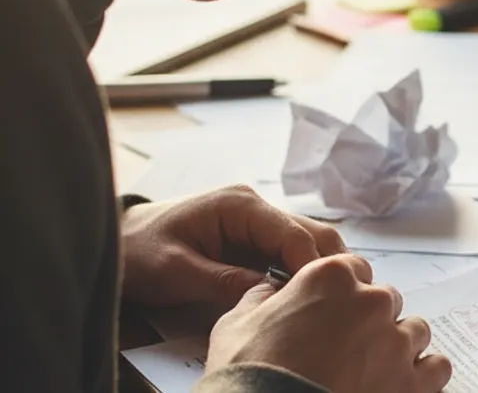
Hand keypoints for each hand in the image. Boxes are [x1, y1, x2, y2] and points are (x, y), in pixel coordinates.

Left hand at [121, 185, 345, 308]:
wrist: (114, 240)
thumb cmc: (138, 250)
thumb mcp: (175, 271)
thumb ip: (224, 281)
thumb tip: (271, 296)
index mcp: (240, 205)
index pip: (294, 234)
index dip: (312, 267)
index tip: (319, 300)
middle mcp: (256, 206)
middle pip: (313, 233)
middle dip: (326, 267)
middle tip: (332, 303)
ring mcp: (257, 221)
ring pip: (307, 243)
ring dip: (316, 271)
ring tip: (318, 302)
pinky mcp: (254, 238)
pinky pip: (288, 254)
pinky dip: (299, 274)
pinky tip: (299, 297)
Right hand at [208, 254, 452, 392]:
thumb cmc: (248, 374)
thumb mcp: (235, 324)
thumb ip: (261, 297)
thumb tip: (270, 290)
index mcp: (332, 276)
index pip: (354, 269)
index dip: (343, 294)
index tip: (333, 314)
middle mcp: (372, 301)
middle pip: (386, 300)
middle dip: (369, 321)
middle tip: (346, 349)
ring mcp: (396, 341)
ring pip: (415, 331)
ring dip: (398, 347)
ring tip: (373, 370)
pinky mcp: (413, 381)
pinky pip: (437, 367)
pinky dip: (423, 376)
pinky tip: (401, 385)